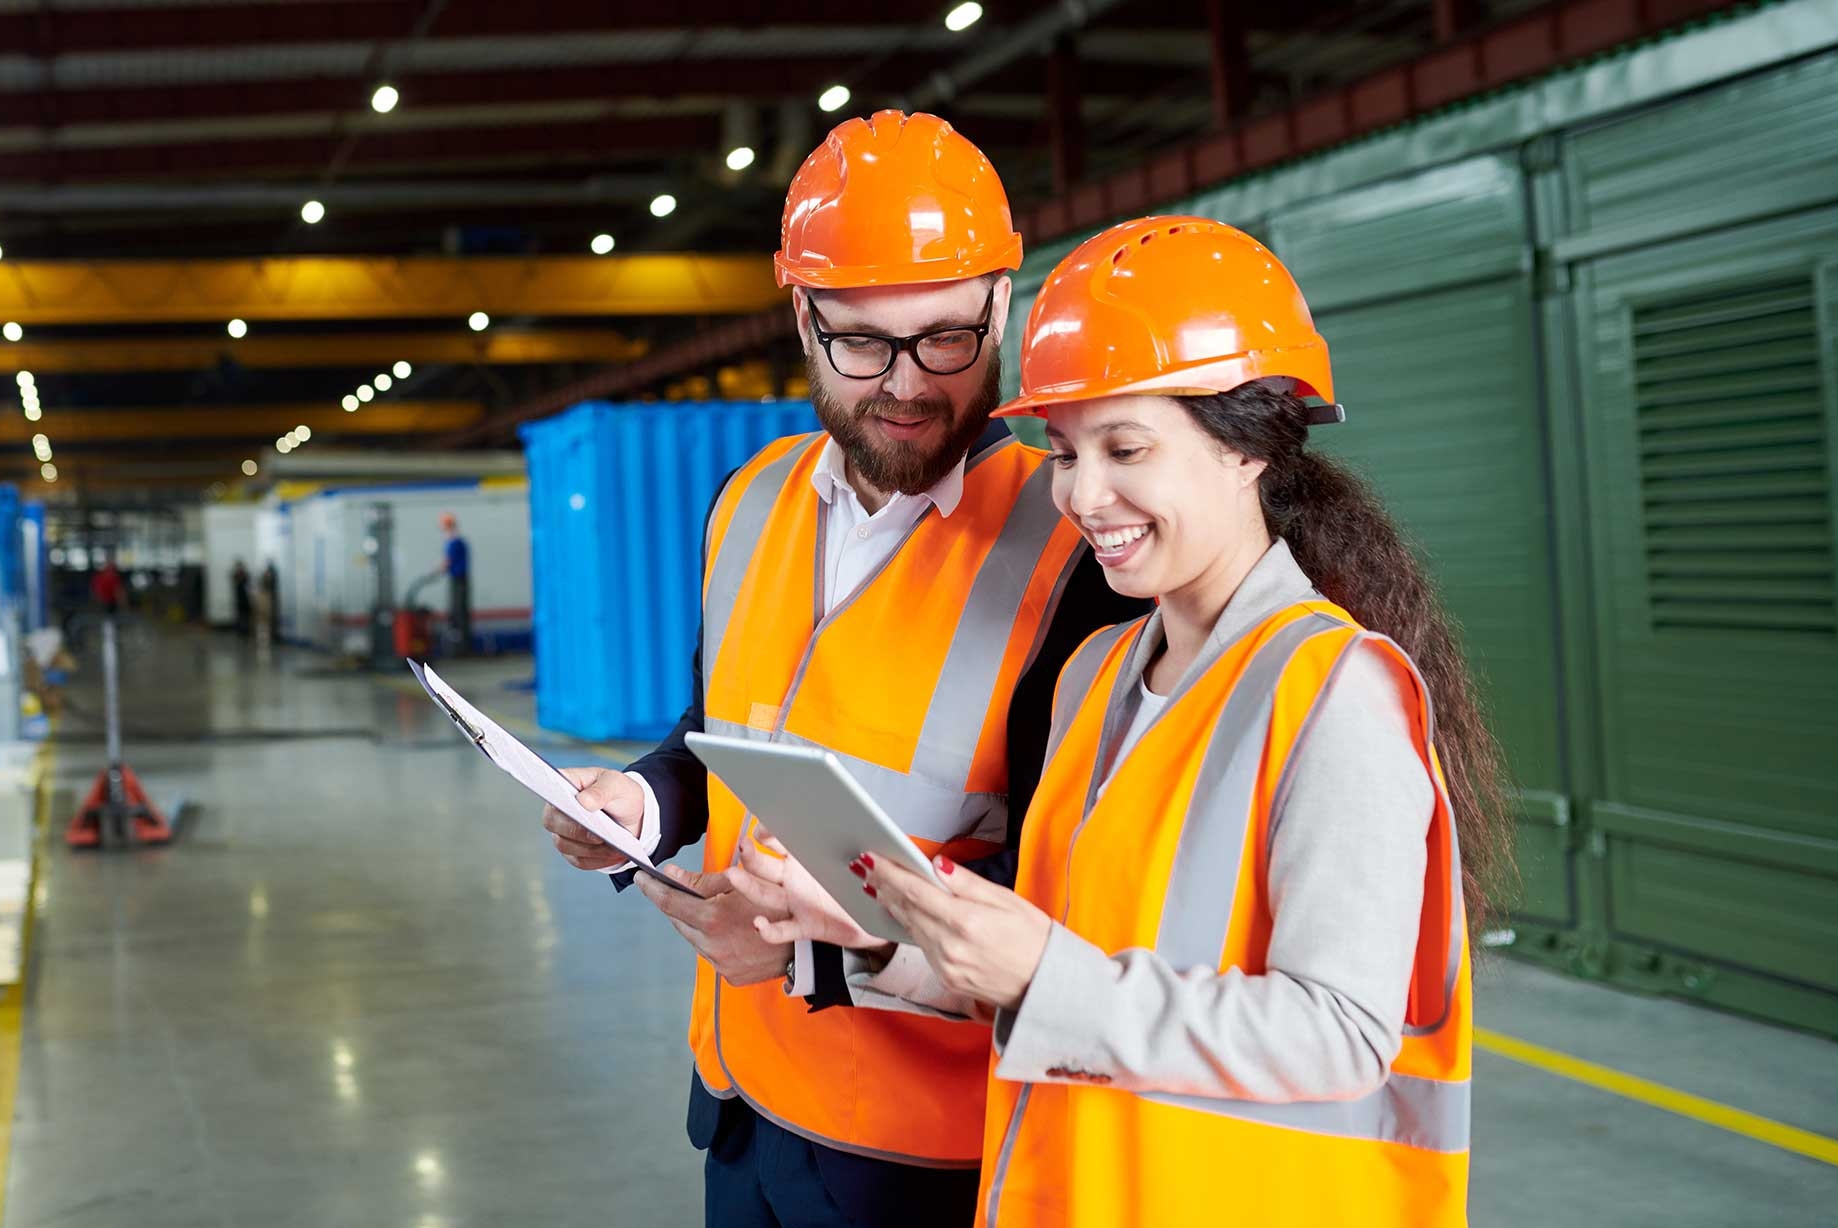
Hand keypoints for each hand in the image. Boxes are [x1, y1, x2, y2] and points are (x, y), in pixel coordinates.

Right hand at [542, 767, 643, 871]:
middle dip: (578, 830)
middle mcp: (557, 810)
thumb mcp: (617, 785)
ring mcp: (562, 832)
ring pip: (565, 845)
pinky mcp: (572, 852)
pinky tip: (613, 854)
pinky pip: (579, 860)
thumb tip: (584, 801)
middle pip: (553, 822)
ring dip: (591, 848)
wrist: (632, 815)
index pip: (550, 790)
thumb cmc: (620, 794)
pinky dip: (597, 859)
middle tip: (600, 835)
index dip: (556, 800)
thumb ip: (602, 790)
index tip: (572, 808)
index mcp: (564, 785)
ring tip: (615, 846)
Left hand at [637, 865, 793, 986]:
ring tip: (716, 910)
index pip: (670, 902)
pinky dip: (715, 940)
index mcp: (712, 918)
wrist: (807, 945)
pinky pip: (712, 953)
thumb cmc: (777, 904)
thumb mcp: (742, 883)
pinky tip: (732, 931)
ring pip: (696, 938)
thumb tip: (671, 873)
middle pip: (680, 921)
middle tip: (679, 889)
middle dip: (678, 905)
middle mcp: (710, 945)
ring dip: (699, 923)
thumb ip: (703, 880)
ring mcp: (719, 963)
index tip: (641, 879)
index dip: (653, 889)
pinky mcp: (729, 975)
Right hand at [730, 826, 886, 950]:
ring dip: (748, 886)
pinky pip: (783, 930)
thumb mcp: (864, 857)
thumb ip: (861, 840)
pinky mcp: (805, 926)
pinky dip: (769, 929)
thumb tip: (865, 828)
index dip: (770, 833)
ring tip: (734, 877)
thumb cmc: (864, 884)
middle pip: (765, 866)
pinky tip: (760, 924)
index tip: (765, 828)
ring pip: (766, 894)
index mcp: (806, 856)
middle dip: (750, 855)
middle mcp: (795, 879)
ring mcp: (797, 903)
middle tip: (743, 845)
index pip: (781, 840)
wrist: (876, 918)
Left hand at [862, 855, 1052, 1010]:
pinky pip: (921, 946)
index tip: (872, 857)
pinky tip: (900, 912)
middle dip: (883, 885)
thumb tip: (936, 865)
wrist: (1047, 987)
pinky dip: (909, 926)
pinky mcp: (946, 980)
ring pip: (910, 929)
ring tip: (874, 884)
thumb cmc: (1034, 939)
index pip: (916, 892)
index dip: (890, 873)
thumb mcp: (1008, 901)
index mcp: (966, 922)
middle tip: (862, 865)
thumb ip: (967, 883)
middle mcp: (950, 947)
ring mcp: (946, 967)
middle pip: (906, 910)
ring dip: (890, 905)